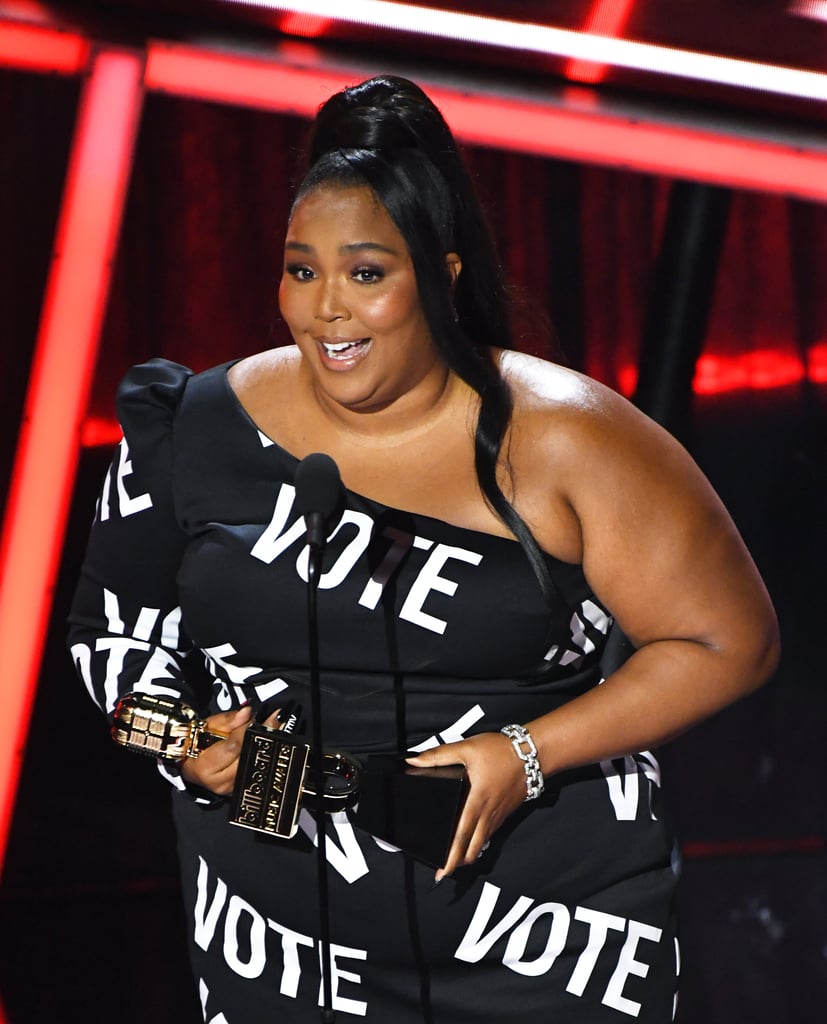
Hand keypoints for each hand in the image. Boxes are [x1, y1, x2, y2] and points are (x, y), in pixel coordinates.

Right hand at [180, 706, 279, 795]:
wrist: (191, 766)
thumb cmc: (197, 744)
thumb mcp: (208, 727)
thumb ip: (229, 720)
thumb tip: (247, 712)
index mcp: (207, 766)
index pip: (233, 746)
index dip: (249, 730)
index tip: (264, 716)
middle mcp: (220, 781)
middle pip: (248, 756)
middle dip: (264, 736)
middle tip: (277, 719)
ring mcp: (231, 788)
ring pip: (255, 764)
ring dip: (268, 745)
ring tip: (277, 727)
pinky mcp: (240, 789)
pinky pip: (255, 769)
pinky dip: (263, 754)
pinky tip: (270, 741)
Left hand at [406, 731, 527, 881]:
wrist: (533, 753)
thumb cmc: (501, 751)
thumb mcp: (466, 748)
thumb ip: (438, 755)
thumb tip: (414, 760)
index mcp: (476, 801)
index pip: (460, 836)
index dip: (450, 856)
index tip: (441, 871)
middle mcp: (488, 813)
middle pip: (472, 847)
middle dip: (457, 863)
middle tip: (444, 872)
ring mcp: (498, 815)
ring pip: (482, 843)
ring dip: (468, 854)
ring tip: (455, 860)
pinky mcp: (504, 812)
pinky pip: (490, 833)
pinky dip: (479, 842)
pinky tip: (473, 840)